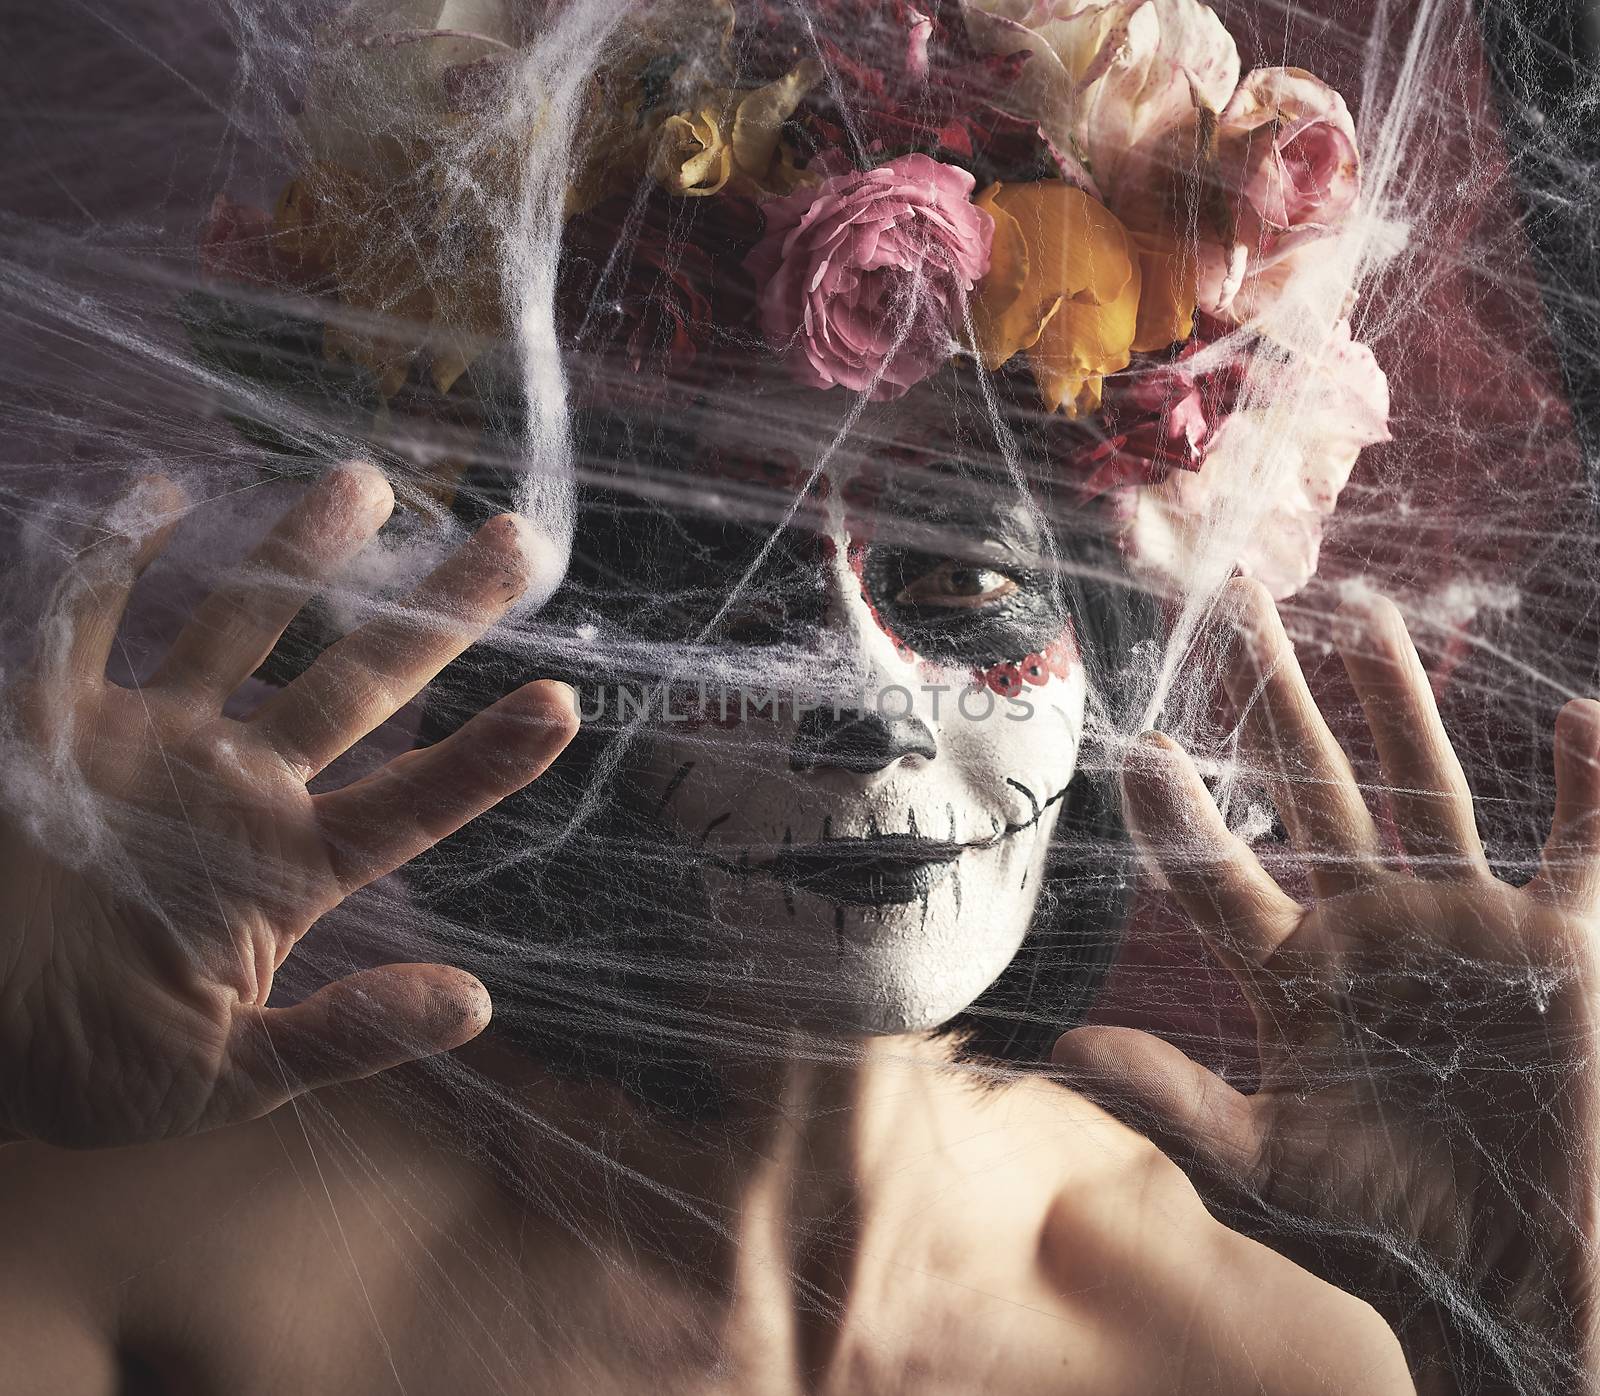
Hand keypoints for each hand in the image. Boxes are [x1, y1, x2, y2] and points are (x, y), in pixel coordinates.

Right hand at [0, 464, 576, 1148]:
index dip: (489, 756)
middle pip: (362, 683)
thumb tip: (477, 1004)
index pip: (416, 800)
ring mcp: (155, 746)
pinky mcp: (55, 728)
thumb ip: (347, 1035)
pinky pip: (83, 625)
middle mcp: (242, 788)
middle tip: (517, 539)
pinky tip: (156, 490)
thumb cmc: (96, 1071)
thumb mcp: (230, 1073)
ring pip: (244, 628)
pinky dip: (111, 561)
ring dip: (300, 554)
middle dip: (439, 613)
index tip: (564, 701)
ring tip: (369, 481)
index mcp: (294, 868)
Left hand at [1052, 578, 1599, 1394]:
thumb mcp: (1261, 1170)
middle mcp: (1365, 927)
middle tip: (1241, 599)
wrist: (1506, 1278)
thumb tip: (1059, 1051)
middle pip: (1312, 789)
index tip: (1141, 748)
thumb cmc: (1378, 1231)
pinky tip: (1582, 711)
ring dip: (1399, 703)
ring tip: (1365, 614)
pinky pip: (1578, 848)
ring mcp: (1458, 926)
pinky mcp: (1554, 946)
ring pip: (1426, 787)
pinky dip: (1592, 786)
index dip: (1183, 816)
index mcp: (1289, 970)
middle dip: (1275, 697)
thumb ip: (1169, 1106)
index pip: (1220, 872)